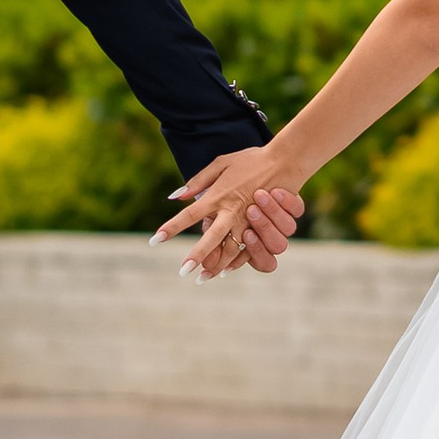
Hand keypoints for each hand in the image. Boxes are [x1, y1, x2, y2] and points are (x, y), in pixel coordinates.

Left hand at [160, 147, 304, 280]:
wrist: (284, 162)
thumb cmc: (250, 160)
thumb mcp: (221, 163)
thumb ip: (198, 181)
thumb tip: (176, 196)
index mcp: (218, 196)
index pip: (189, 215)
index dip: (171, 228)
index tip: (155, 241)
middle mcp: (231, 211)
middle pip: (210, 238)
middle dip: (196, 256)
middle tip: (182, 272)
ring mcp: (247, 221)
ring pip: (229, 250)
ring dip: (215, 265)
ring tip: (202, 278)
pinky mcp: (261, 226)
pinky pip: (248, 250)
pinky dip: (236, 263)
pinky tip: (224, 271)